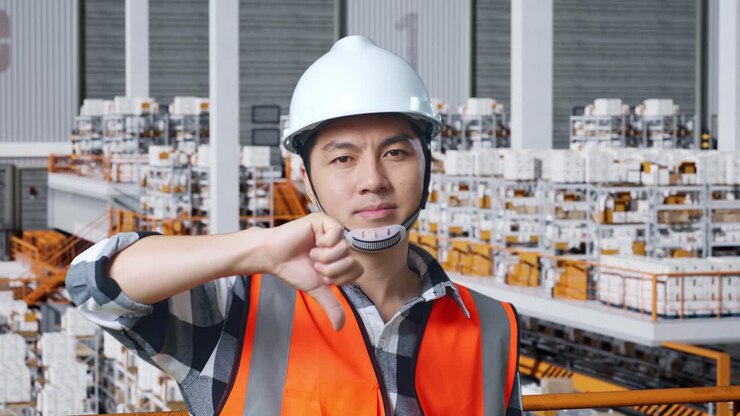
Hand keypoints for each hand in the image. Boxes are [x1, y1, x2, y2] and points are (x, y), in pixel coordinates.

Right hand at [262, 213, 363, 330]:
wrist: (273, 257)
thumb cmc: (293, 269)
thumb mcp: (316, 289)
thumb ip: (331, 306)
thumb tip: (340, 327)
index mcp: (341, 258)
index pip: (358, 270)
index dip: (341, 278)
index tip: (323, 277)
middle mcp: (340, 244)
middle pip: (352, 261)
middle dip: (331, 270)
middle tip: (315, 266)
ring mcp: (333, 231)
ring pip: (344, 249)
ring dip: (324, 258)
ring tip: (311, 254)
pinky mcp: (324, 221)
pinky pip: (337, 234)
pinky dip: (323, 244)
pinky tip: (312, 243)